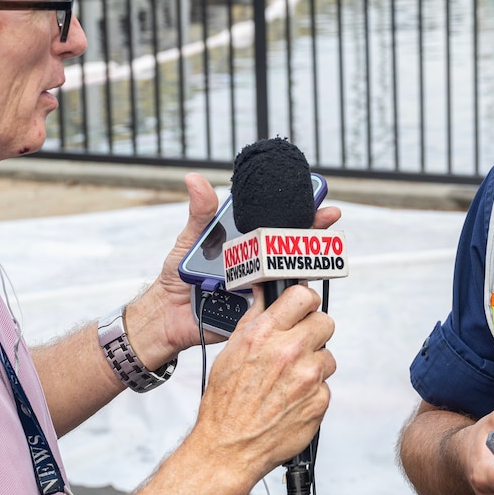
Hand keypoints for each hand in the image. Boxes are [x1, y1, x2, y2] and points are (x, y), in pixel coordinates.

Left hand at [124, 173, 342, 369]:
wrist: (167, 315)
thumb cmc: (178, 277)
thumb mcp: (189, 240)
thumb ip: (200, 213)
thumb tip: (194, 179)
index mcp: (245, 245)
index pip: (278, 226)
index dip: (301, 213)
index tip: (319, 201)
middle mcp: (257, 265)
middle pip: (291, 248)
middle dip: (312, 234)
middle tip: (325, 220)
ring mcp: (260, 288)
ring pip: (290, 277)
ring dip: (305, 265)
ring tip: (313, 251)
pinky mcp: (258, 311)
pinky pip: (277, 305)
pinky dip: (288, 297)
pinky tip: (296, 287)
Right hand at [192, 284, 335, 485]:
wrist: (230, 447)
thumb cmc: (225, 404)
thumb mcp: (232, 351)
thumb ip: (255, 319)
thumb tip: (266, 294)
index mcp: (265, 334)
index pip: (303, 296)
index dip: (305, 301)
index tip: (304, 308)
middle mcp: (289, 351)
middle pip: (325, 322)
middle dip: (313, 332)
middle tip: (298, 346)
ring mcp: (308, 377)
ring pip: (327, 356)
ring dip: (313, 365)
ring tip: (289, 380)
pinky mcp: (320, 400)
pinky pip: (325, 385)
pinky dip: (312, 391)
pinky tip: (291, 399)